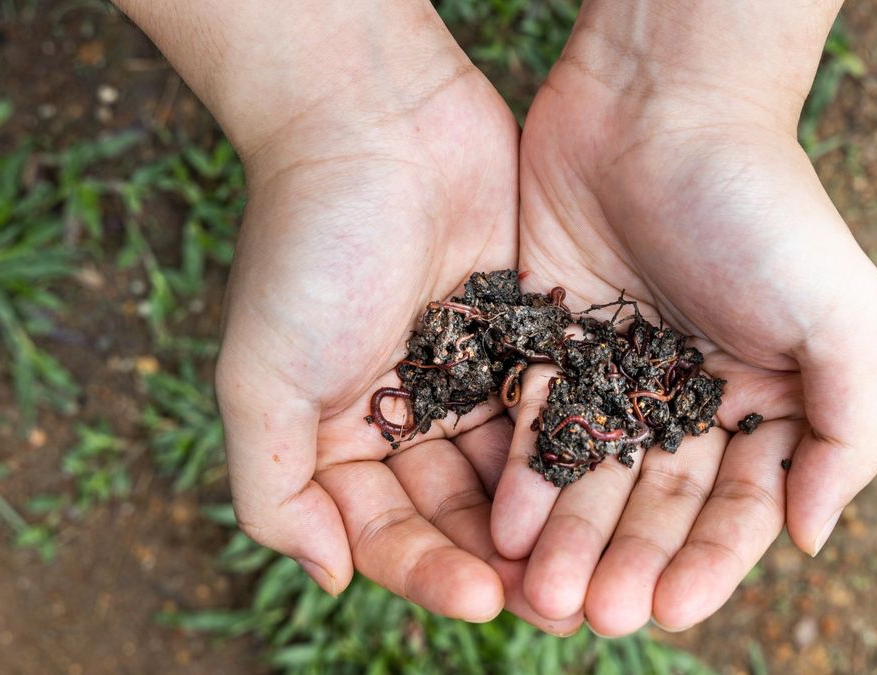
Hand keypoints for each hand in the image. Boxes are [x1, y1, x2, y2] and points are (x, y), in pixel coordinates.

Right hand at [181, 5, 580, 632]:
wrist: (374, 122)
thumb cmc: (307, 248)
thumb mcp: (259, 377)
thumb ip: (275, 488)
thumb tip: (326, 577)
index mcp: (342, 436)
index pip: (386, 532)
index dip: (429, 571)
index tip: (480, 598)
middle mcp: (408, 416)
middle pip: (460, 515)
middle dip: (502, 559)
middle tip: (557, 599)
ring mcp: (471, 376)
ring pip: (517, 473)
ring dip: (549, 520)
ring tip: (596, 562)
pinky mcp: (526, 335)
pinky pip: (555, 407)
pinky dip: (577, 448)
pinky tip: (617, 485)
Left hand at [491, 3, 876, 634]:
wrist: (661, 102)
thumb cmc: (763, 204)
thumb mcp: (844, 314)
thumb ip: (850, 432)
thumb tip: (811, 541)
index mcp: (763, 399)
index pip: (737, 508)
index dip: (707, 565)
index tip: (672, 610)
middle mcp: (688, 393)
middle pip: (655, 503)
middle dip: (627, 563)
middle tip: (593, 615)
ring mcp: (616, 368)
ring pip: (591, 475)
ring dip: (570, 539)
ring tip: (541, 594)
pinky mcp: (552, 338)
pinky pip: (538, 419)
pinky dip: (526, 473)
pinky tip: (507, 523)